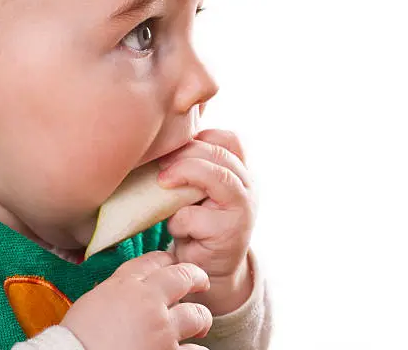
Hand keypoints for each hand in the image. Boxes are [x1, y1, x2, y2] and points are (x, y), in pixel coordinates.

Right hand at [61, 251, 211, 349]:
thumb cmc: (75, 338)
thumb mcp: (91, 303)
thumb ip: (115, 292)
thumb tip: (126, 292)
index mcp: (124, 285)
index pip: (153, 261)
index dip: (167, 259)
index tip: (173, 262)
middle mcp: (148, 302)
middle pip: (184, 277)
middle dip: (197, 278)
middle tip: (201, 282)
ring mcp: (161, 329)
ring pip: (197, 315)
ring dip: (200, 319)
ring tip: (200, 323)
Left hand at [158, 129, 256, 314]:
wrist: (210, 269)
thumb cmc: (198, 224)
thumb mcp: (199, 191)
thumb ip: (195, 168)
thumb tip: (163, 144)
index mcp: (241, 172)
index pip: (230, 140)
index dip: (202, 137)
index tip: (176, 147)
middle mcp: (248, 187)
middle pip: (218, 153)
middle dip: (184, 154)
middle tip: (159, 165)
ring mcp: (242, 210)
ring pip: (214, 176)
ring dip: (183, 174)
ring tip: (162, 184)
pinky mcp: (227, 234)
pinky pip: (192, 216)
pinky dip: (177, 221)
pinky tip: (179, 231)